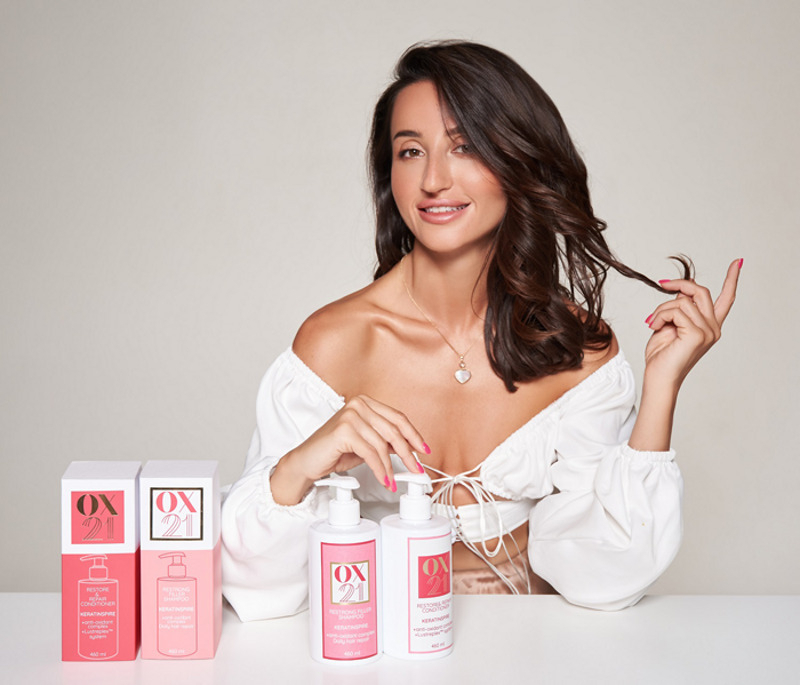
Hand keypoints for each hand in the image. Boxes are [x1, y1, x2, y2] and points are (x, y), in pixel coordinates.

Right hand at [270, 395, 428, 504]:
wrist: (306, 462)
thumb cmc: (334, 452)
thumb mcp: (365, 443)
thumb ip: (385, 440)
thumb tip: (410, 448)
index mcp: (366, 402)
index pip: (397, 417)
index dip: (413, 435)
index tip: (424, 449)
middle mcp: (359, 404)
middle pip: (393, 430)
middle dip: (408, 453)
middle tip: (417, 469)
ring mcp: (351, 416)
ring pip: (382, 444)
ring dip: (392, 467)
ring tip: (394, 480)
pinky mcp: (344, 431)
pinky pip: (370, 454)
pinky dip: (380, 470)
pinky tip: (384, 479)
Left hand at [643, 258, 741, 389]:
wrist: (658, 377)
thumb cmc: (662, 355)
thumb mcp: (670, 325)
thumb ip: (680, 308)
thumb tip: (681, 291)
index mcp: (709, 326)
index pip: (726, 299)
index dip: (731, 279)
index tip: (737, 262)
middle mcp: (713, 328)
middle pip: (701, 292)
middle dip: (680, 284)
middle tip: (662, 284)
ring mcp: (707, 332)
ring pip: (683, 301)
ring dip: (662, 308)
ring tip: (652, 322)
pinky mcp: (697, 335)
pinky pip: (676, 310)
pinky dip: (660, 315)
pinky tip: (654, 326)